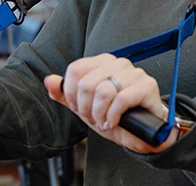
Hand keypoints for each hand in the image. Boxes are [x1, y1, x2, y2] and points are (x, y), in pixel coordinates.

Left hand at [44, 53, 177, 153]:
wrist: (144, 132)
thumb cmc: (116, 116)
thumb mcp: (86, 107)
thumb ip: (66, 95)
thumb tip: (49, 80)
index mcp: (102, 62)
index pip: (75, 69)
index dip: (72, 95)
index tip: (81, 108)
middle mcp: (118, 63)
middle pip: (86, 84)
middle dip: (86, 109)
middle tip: (95, 118)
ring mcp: (133, 72)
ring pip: (103, 91)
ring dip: (99, 114)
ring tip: (104, 121)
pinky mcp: (146, 85)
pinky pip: (121, 100)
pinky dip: (113, 116)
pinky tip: (114, 123)